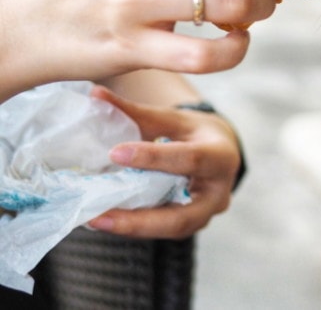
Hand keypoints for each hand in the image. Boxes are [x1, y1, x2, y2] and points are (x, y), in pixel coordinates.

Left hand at [87, 85, 241, 238]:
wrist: (220, 151)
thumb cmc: (194, 131)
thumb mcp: (171, 118)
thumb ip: (136, 111)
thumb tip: (95, 93)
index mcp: (221, 155)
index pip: (188, 159)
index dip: (153, 158)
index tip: (115, 152)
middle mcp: (220, 191)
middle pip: (181, 214)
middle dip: (138, 219)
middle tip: (98, 216)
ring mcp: (209, 213)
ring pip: (172, 229)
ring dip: (133, 228)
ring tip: (95, 221)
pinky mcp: (194, 224)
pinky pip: (165, 231)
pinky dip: (136, 227)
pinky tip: (107, 220)